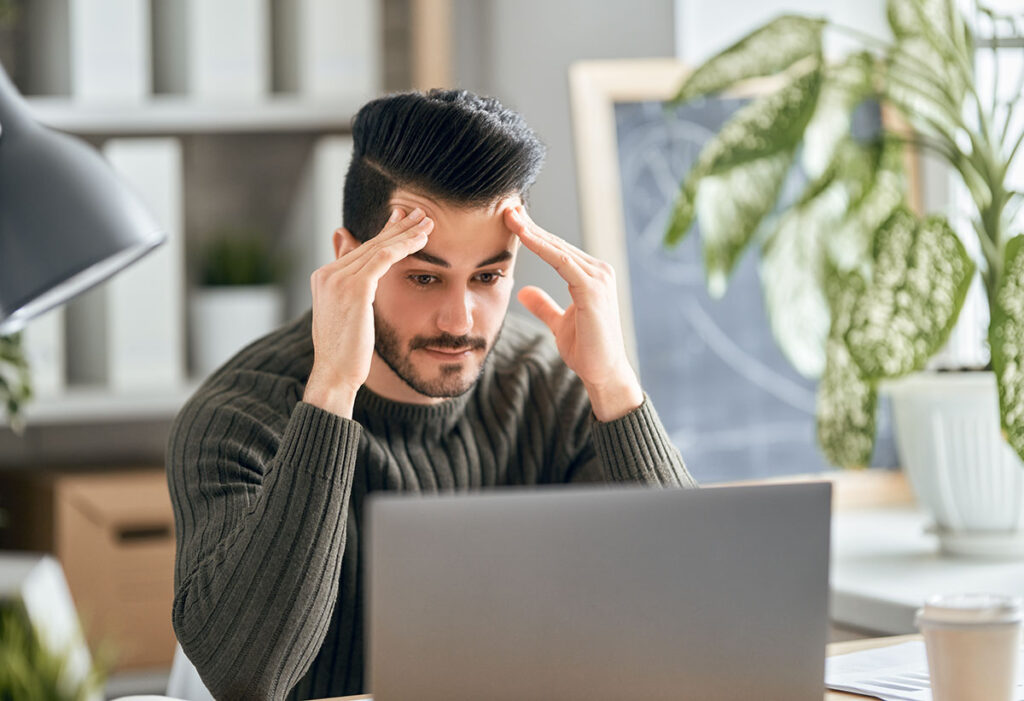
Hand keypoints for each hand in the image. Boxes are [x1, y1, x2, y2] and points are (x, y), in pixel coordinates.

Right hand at [303, 208, 433, 417]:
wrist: (336, 374)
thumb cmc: (346, 352)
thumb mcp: (348, 316)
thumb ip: (354, 291)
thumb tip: (366, 280)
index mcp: (324, 277)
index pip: (360, 248)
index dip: (385, 233)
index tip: (404, 220)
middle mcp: (328, 274)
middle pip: (370, 243)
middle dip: (398, 226)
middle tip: (421, 212)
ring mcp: (338, 279)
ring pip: (380, 248)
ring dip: (407, 233)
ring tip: (428, 222)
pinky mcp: (354, 288)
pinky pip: (384, 259)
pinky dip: (404, 247)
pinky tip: (422, 241)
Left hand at [504, 205, 642, 421]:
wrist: (604, 373)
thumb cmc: (587, 350)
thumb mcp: (559, 324)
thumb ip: (545, 305)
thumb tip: (524, 291)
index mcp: (591, 277)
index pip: (557, 250)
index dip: (534, 235)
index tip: (512, 221)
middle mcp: (598, 271)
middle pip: (557, 243)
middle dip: (531, 226)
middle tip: (507, 208)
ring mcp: (598, 278)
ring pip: (558, 248)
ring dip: (533, 232)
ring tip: (511, 216)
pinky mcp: (593, 288)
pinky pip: (562, 261)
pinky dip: (542, 247)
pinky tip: (524, 236)